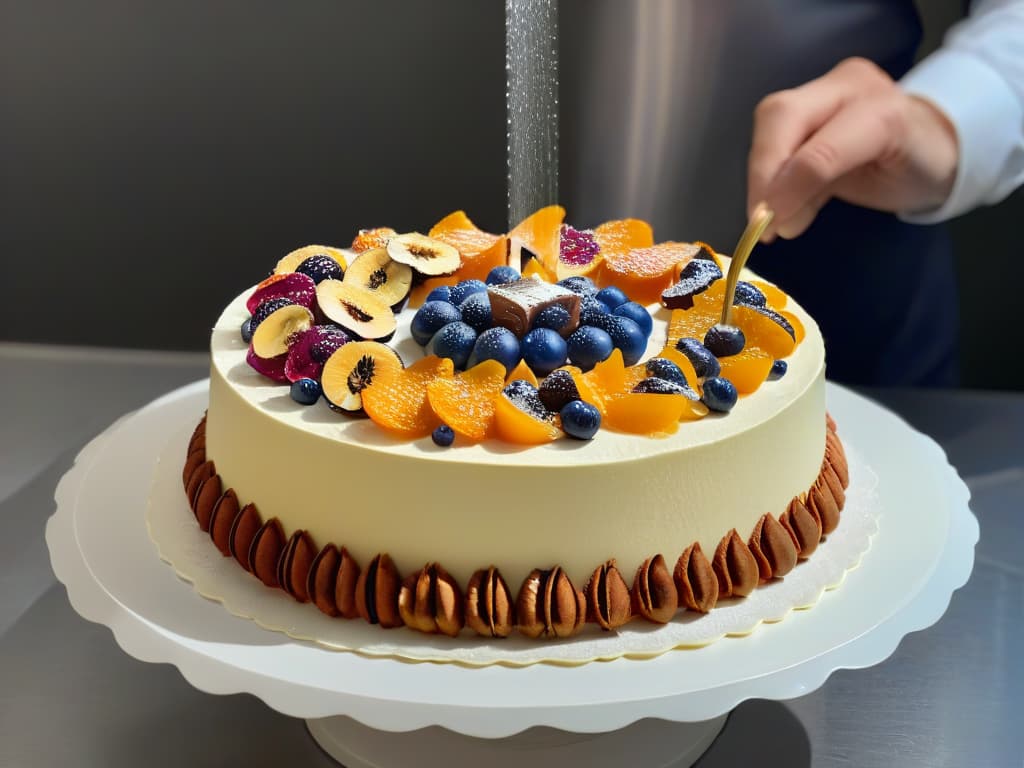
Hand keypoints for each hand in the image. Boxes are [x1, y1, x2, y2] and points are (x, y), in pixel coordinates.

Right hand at [747, 57, 958, 239]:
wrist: (940, 138)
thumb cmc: (922, 167)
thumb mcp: (888, 190)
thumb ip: (827, 193)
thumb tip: (778, 221)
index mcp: (881, 108)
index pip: (821, 146)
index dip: (788, 187)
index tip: (771, 226)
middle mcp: (848, 84)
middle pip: (781, 116)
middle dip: (761, 171)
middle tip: (758, 218)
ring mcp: (826, 86)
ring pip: (770, 121)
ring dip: (759, 174)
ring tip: (766, 217)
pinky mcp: (809, 99)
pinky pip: (775, 133)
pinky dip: (768, 171)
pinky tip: (775, 201)